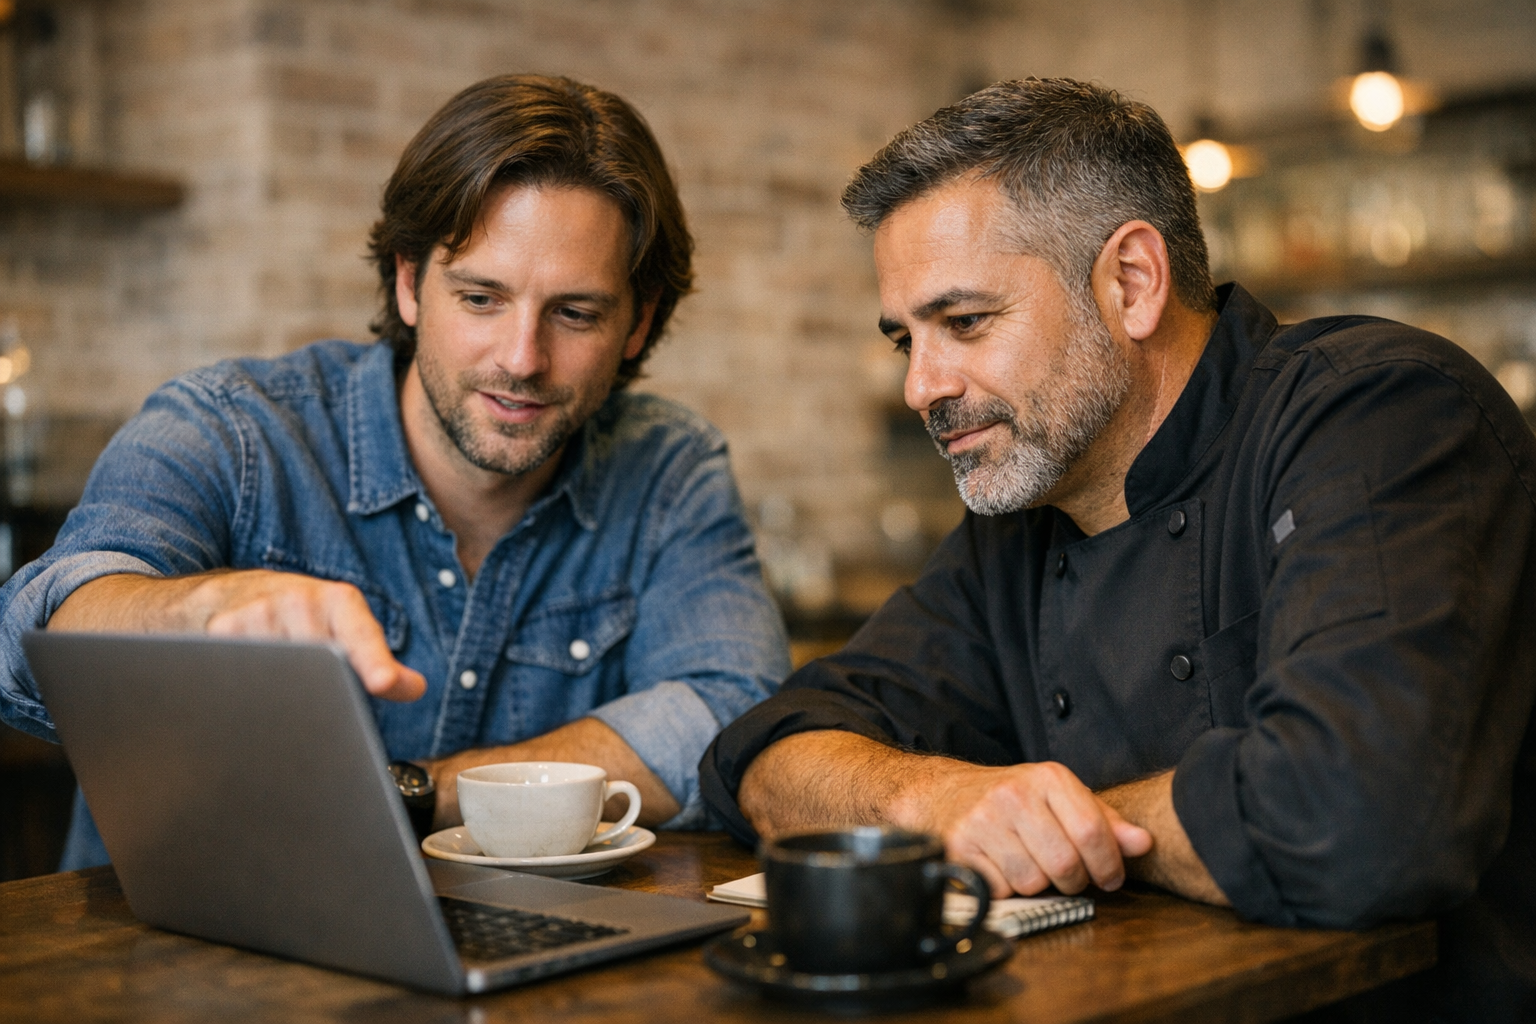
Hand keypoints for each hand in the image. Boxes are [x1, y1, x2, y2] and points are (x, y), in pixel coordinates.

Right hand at [196, 570, 425, 700]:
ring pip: (282, 675)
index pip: (362, 635)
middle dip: (326, 690)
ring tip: (281, 686)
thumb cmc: (303, 615)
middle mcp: (300, 601)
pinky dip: (251, 690)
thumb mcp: (345, 625)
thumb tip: (414, 688)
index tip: (384, 682)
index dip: (375, 661)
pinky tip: (249, 683)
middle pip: (322, 665)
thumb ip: (378, 658)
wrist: (232, 593)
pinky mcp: (221, 632)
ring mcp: (259, 614)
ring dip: (285, 692)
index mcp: (338, 601)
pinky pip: (243, 676)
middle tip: (319, 701)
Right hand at [899, 760, 1152, 896]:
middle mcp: (1014, 794)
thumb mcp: (1060, 798)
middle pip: (1066, 865)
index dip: (1108, 865)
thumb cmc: (1012, 800)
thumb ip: (1104, 821)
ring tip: (1028, 865)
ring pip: (1034, 883)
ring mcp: (984, 820)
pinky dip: (1006, 889)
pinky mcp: (960, 846)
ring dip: (1036, 886)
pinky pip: (1001, 890)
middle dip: (1073, 881)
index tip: (1110, 878)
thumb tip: (1144, 843)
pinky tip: (1000, 867)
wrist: (944, 794)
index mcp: (1048, 778)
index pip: (1094, 831)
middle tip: (1066, 876)